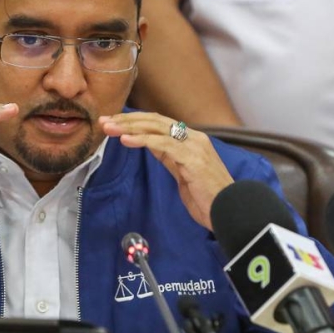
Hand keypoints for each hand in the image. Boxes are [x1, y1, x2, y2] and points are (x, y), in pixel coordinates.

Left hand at [100, 113, 232, 229]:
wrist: (229, 212)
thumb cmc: (207, 198)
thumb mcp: (183, 173)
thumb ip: (170, 157)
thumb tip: (150, 145)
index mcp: (191, 140)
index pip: (158, 123)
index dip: (134, 121)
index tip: (113, 123)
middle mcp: (193, 138)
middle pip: (154, 121)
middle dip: (127, 120)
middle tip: (104, 121)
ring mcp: (193, 146)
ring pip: (156, 128)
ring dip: (129, 127)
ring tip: (109, 128)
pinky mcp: (192, 158)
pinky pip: (162, 144)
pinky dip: (142, 140)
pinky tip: (125, 140)